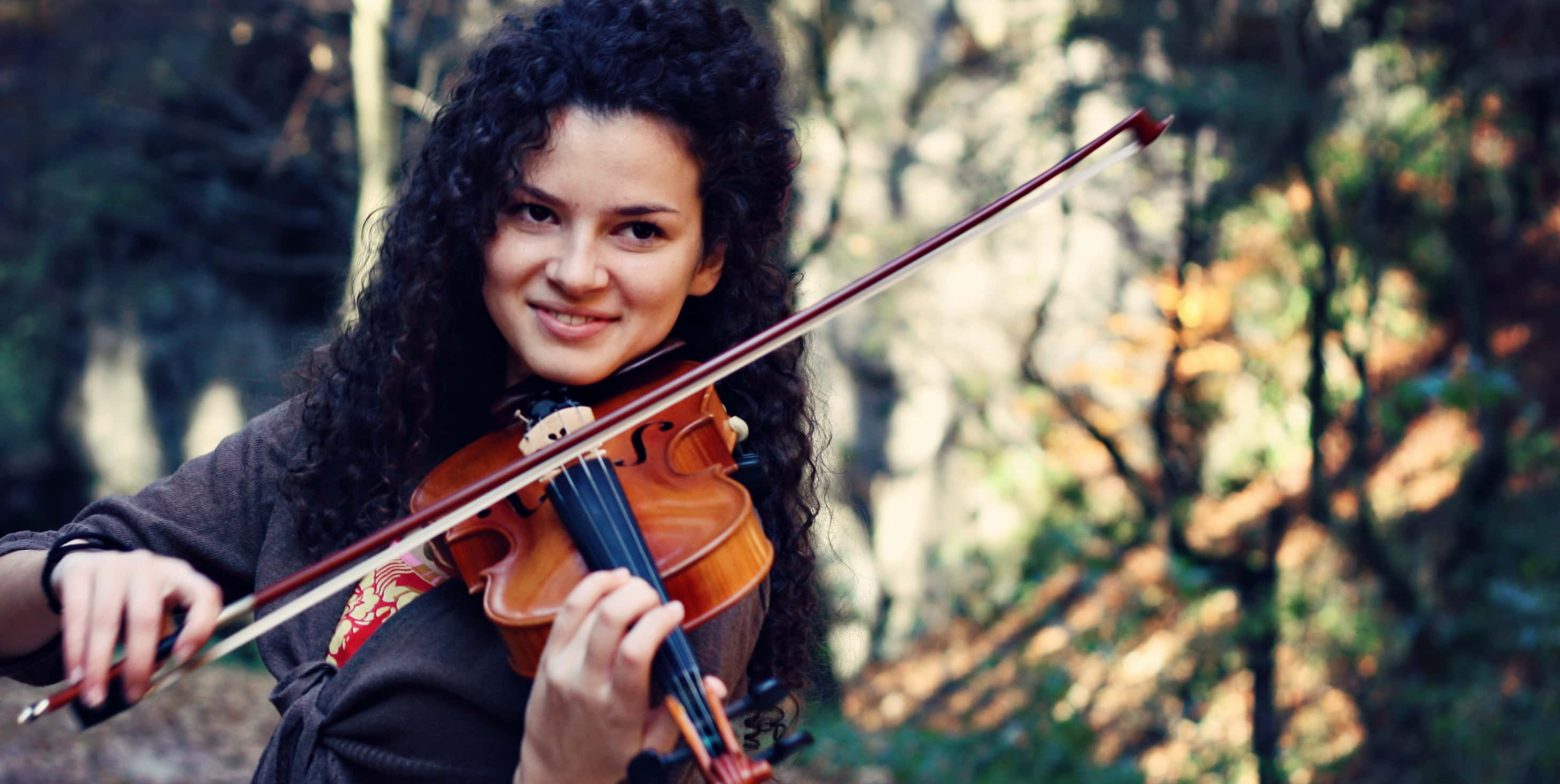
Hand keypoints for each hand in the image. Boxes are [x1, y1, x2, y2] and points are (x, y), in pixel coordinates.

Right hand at [51, 549, 222, 705]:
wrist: (85, 568)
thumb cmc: (130, 602)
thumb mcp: (154, 613)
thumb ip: (159, 640)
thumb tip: (150, 677)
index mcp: (180, 577)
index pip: (205, 596)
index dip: (199, 628)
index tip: (182, 659)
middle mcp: (150, 566)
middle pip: (146, 617)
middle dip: (138, 662)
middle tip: (131, 697)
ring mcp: (113, 564)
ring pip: (105, 621)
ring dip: (98, 665)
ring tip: (94, 696)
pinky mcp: (80, 569)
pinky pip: (76, 616)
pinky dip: (75, 650)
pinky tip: (76, 675)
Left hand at [515, 568, 721, 783]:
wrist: (555, 771)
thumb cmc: (609, 757)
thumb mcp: (653, 746)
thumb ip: (683, 710)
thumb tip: (714, 685)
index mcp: (618, 707)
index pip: (635, 651)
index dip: (659, 621)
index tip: (676, 612)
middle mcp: (586, 683)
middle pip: (610, 619)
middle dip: (640, 595)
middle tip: (657, 599)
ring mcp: (562, 667)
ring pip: (588, 608)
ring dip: (617, 587)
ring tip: (637, 586)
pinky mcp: (547, 656)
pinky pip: (567, 610)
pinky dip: (590, 587)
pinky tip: (610, 581)